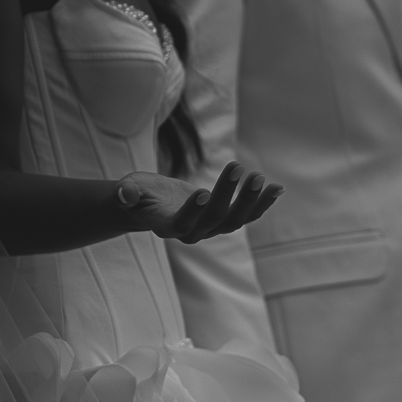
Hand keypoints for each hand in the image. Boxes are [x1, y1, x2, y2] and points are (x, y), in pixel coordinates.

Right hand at [116, 161, 282, 242]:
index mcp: (167, 226)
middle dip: (228, 194)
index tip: (202, 191)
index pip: (182, 223)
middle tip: (239, 168)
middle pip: (213, 218)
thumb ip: (128, 194)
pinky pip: (247, 216)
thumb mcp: (129, 190)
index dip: (192, 211)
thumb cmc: (137, 195)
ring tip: (260, 178)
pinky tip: (277, 188)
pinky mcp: (223, 220)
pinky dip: (262, 203)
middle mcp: (191, 232)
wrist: (151, 205)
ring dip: (250, 200)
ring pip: (234, 220)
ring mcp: (210, 229)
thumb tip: (124, 193)